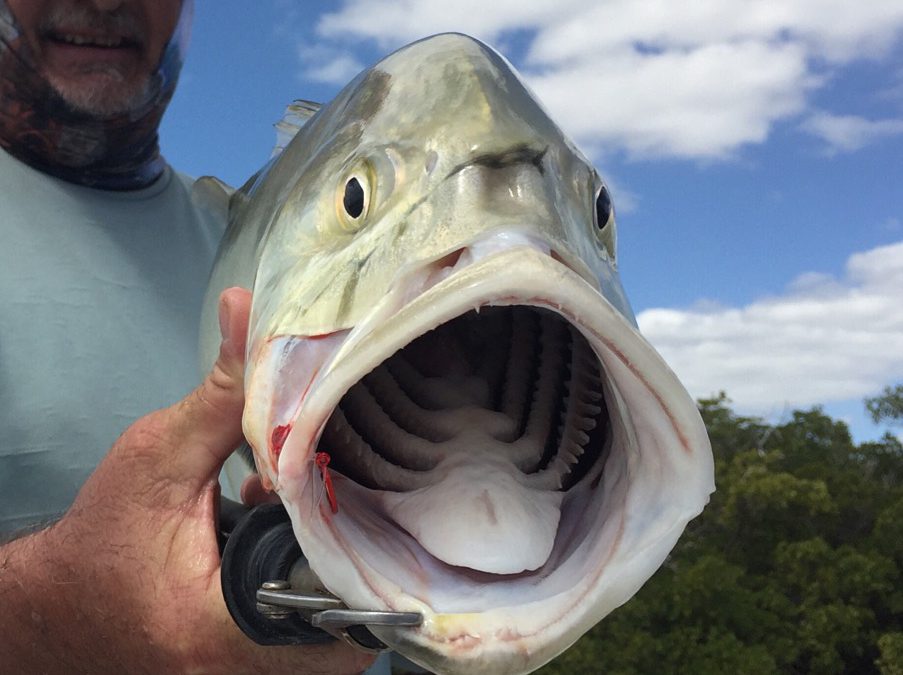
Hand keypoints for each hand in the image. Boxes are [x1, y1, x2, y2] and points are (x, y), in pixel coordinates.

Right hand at [0, 288, 373, 673]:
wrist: (63, 604)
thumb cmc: (102, 538)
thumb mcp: (158, 458)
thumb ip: (220, 395)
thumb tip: (252, 312)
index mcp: (222, 630)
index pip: (337, 609)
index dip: (367, 549)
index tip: (373, 493)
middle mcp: (246, 669)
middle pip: (352, 622)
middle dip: (363, 553)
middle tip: (364, 494)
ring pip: (340, 632)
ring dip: (344, 566)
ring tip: (331, 506)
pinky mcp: (259, 662)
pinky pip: (317, 632)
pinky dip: (323, 582)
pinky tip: (304, 528)